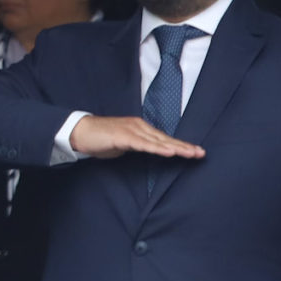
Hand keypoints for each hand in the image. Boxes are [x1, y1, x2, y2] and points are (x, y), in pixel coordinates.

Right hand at [68, 115, 204, 161]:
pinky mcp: (123, 136)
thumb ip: (136, 146)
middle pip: (165, 139)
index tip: (194, 151)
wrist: (79, 132)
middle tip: (201, 153)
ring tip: (191, 153)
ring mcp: (132, 130)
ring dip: (175, 148)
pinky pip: (144, 144)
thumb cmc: (100, 139)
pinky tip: (169, 152)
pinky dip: (157, 148)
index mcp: (140, 128)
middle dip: (183, 146)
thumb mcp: (123, 144)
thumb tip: (147, 151)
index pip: (163, 139)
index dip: (179, 145)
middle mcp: (139, 127)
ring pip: (158, 141)